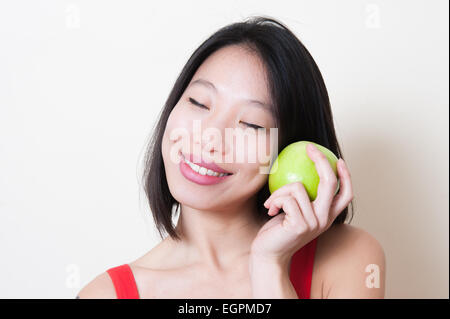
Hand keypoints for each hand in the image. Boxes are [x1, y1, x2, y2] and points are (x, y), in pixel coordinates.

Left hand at [250, 143, 353, 265]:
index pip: (345, 194)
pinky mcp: (301, 224)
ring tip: (272, 203)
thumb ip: (301, 198)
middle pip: (329, 182)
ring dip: (279, 192)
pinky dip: (274, 200)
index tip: (337, 159)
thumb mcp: (293, 211)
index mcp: (326, 216)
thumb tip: (298, 170)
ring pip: (298, 187)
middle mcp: (324, 219)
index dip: (346, 175)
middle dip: (320, 160)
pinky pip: (286, 198)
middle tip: (309, 148)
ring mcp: (314, 222)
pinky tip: (270, 210)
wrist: (268, 254)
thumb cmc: (277, 231)